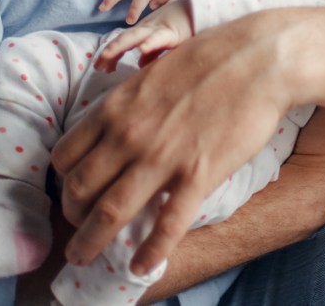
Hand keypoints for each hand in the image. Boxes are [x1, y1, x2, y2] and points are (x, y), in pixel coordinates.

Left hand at [50, 10, 297, 276]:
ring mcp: (162, 157)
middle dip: (71, 218)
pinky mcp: (198, 175)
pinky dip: (150, 253)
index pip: (65, 156)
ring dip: (90, 243)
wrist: (260, 59)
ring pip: (108, 214)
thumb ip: (129, 103)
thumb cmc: (212, 57)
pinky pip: (166, 225)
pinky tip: (142, 268)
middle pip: (78, 190)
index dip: (63, 181)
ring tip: (84, 259)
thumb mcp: (153, 72)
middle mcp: (128, 135)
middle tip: (77, 229)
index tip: (73, 192)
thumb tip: (117, 124)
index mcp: (115, 107)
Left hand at [93, 0, 193, 71]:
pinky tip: (141, 48)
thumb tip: (140, 63)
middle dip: (109, 52)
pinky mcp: (172, 33)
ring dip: (120, 45)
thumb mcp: (164, 39)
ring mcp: (159, 30)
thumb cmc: (183, 25)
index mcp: (145, 31)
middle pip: (124, 39)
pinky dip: (150, 43)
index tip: (100, 67)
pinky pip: (159, 39)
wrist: (201, 10)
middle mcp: (148, 29)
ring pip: (136, 37)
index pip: (123, 42)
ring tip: (107, 54)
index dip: (111, 53)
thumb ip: (152, 51)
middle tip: (97, 65)